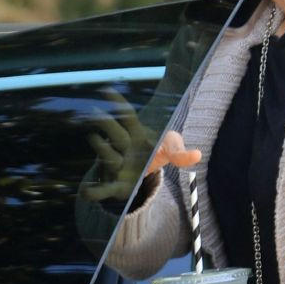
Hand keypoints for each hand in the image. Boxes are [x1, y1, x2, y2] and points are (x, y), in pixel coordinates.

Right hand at [82, 93, 200, 202]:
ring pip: (106, 153)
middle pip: (113, 130)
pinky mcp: (116, 185)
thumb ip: (181, 153)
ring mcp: (117, 163)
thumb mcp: (171, 150)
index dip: (118, 102)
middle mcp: (123, 146)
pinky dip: (95, 192)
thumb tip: (197, 155)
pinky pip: (104, 189)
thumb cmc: (158, 153)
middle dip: (106, 122)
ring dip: (102, 148)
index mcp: (136, 134)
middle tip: (97, 114)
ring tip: (101, 145)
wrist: (146, 172)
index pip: (127, 115)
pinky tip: (87, 194)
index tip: (106, 89)